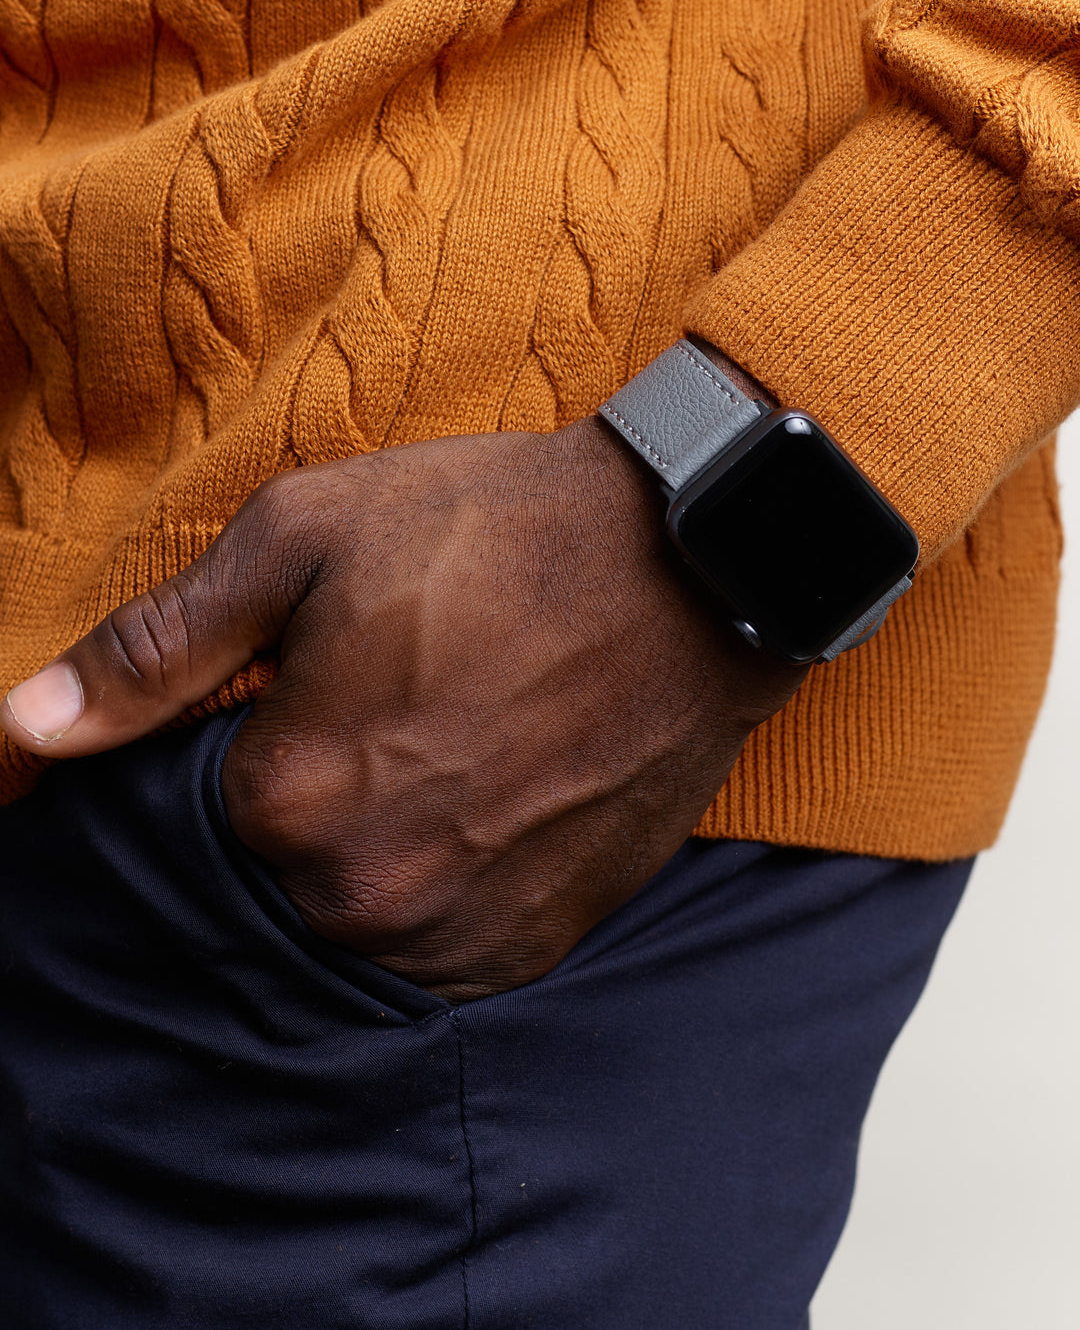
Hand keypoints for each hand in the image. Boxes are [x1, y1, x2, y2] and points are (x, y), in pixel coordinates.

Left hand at [1, 418, 805, 998]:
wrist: (694, 568)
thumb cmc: (496, 533)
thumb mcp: (307, 538)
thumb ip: (159, 648)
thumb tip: (24, 732)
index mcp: (288, 798)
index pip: (188, 814)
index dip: (238, 739)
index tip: (299, 690)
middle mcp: (369, 895)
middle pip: (272, 873)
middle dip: (306, 792)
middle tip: (390, 703)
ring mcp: (462, 933)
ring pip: (356, 918)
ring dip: (375, 847)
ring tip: (445, 745)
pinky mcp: (538, 942)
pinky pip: (442, 948)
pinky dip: (441, 886)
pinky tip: (484, 800)